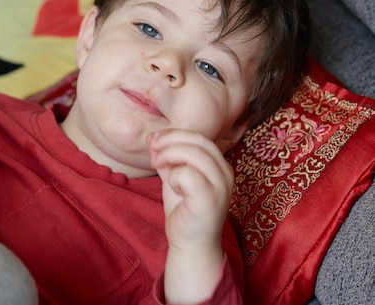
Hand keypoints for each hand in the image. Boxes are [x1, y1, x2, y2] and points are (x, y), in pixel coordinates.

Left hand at [147, 129, 233, 302]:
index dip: (175, 134)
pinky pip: (189, 175)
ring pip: (195, 154)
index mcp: (219, 165)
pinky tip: (173, 186)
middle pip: (199, 141)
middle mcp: (225, 173)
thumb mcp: (174, 177)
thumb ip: (167, 158)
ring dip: (169, 155)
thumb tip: (153, 137)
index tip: (154, 140)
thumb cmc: (184, 210)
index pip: (200, 137)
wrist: (190, 244)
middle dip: (171, 140)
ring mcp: (221, 187)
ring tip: (158, 165)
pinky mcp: (210, 200)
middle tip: (153, 149)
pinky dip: (175, 176)